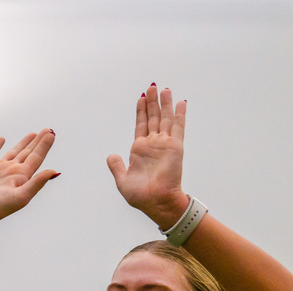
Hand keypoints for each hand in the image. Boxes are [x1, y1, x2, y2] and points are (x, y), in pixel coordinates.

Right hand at [0, 129, 57, 230]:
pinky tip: (1, 139)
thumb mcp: (20, 197)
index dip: (44, 146)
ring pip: (14, 152)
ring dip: (24, 143)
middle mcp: (12, 172)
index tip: (52, 133)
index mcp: (22, 177)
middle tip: (48, 130)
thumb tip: (53, 171)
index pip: (36, 157)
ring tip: (33, 134)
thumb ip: (36, 184)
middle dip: (38, 142)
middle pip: (28, 153)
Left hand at [106, 86, 189, 227]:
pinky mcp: (175, 147)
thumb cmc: (141, 196)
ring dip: (165, 104)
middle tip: (152, 86)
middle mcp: (153, 144)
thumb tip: (111, 156)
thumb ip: (117, 167)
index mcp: (140, 150)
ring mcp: (165, 144)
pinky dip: (180, 114)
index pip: (141, 125)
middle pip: (153, 117)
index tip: (142, 98)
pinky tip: (181, 102)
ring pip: (165, 119)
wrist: (156, 202)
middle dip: (152, 102)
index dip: (141, 111)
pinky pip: (178, 127)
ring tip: (165, 89)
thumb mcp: (123, 180)